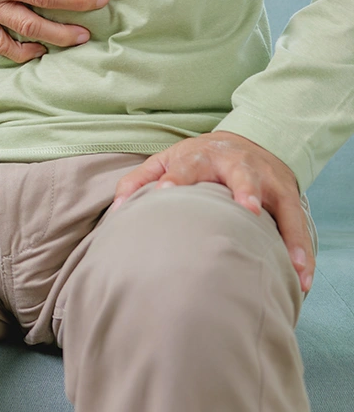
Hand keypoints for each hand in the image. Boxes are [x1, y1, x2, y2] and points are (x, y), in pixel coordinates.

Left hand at [110, 131, 313, 293]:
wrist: (248, 140)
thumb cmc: (196, 159)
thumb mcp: (165, 160)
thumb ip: (138, 182)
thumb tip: (115, 211)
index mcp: (201, 156)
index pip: (185, 166)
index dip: (176, 178)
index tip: (165, 191)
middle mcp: (238, 165)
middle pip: (242, 175)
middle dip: (245, 190)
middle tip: (246, 210)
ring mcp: (267, 181)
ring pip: (280, 204)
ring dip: (286, 232)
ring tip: (291, 261)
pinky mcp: (287, 197)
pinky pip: (298, 226)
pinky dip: (302, 251)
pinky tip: (302, 277)